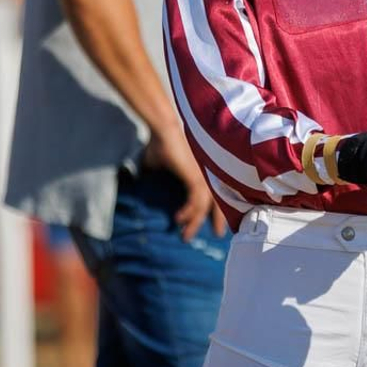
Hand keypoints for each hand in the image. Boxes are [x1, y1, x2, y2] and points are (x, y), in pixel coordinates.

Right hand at [143, 122, 227, 242]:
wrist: (163, 130)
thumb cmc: (161, 144)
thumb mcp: (159, 166)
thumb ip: (159, 179)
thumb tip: (146, 188)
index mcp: (203, 172)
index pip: (216, 193)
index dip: (217, 208)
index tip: (215, 221)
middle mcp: (207, 175)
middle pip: (220, 202)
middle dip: (218, 220)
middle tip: (217, 234)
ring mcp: (203, 176)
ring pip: (206, 206)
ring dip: (196, 222)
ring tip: (186, 235)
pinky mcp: (196, 177)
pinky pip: (196, 201)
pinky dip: (188, 212)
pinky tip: (178, 220)